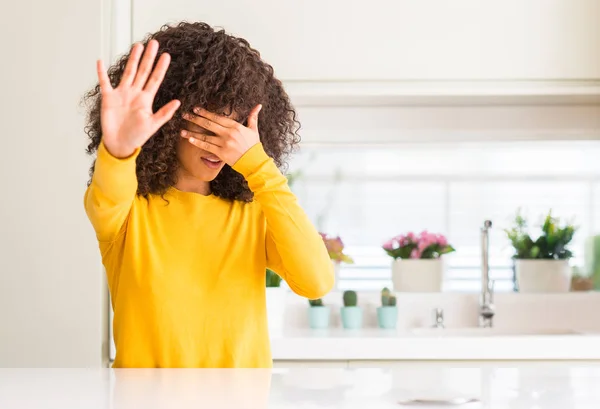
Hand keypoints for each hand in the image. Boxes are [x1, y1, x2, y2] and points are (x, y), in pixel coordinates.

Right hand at [96, 39, 180, 157]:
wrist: (120, 144)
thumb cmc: (137, 136)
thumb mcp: (153, 125)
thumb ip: (164, 113)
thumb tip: (178, 102)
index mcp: (146, 99)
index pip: (155, 79)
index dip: (160, 67)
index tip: (166, 55)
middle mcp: (134, 93)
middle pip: (143, 71)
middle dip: (148, 57)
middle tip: (153, 43)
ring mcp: (121, 94)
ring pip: (128, 72)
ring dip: (132, 59)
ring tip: (137, 46)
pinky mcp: (108, 98)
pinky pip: (105, 82)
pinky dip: (102, 72)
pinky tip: (101, 61)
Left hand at [180, 105, 261, 165]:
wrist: (254, 161)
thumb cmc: (254, 145)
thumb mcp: (254, 129)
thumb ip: (253, 116)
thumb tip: (259, 105)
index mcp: (235, 126)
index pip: (217, 117)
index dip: (205, 113)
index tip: (196, 109)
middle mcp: (228, 133)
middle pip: (208, 124)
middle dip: (195, 119)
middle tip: (185, 115)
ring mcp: (224, 143)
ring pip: (205, 136)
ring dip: (192, 133)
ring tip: (182, 131)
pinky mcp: (221, 153)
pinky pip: (207, 146)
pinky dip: (198, 143)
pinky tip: (190, 140)